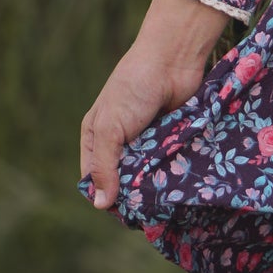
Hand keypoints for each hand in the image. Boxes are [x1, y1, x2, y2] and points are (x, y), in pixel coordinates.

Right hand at [81, 0, 232, 209]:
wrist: (173, 60)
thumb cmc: (133, 89)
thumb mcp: (110, 128)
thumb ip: (105, 166)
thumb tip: (101, 205)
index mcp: (95, 136)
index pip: (94, 177)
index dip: (104, 194)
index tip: (121, 212)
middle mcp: (119, 141)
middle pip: (122, 179)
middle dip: (132, 192)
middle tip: (147, 210)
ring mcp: (146, 141)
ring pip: (147, 175)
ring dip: (154, 184)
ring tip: (164, 200)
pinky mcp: (169, 139)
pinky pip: (168, 164)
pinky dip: (171, 172)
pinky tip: (178, 185)